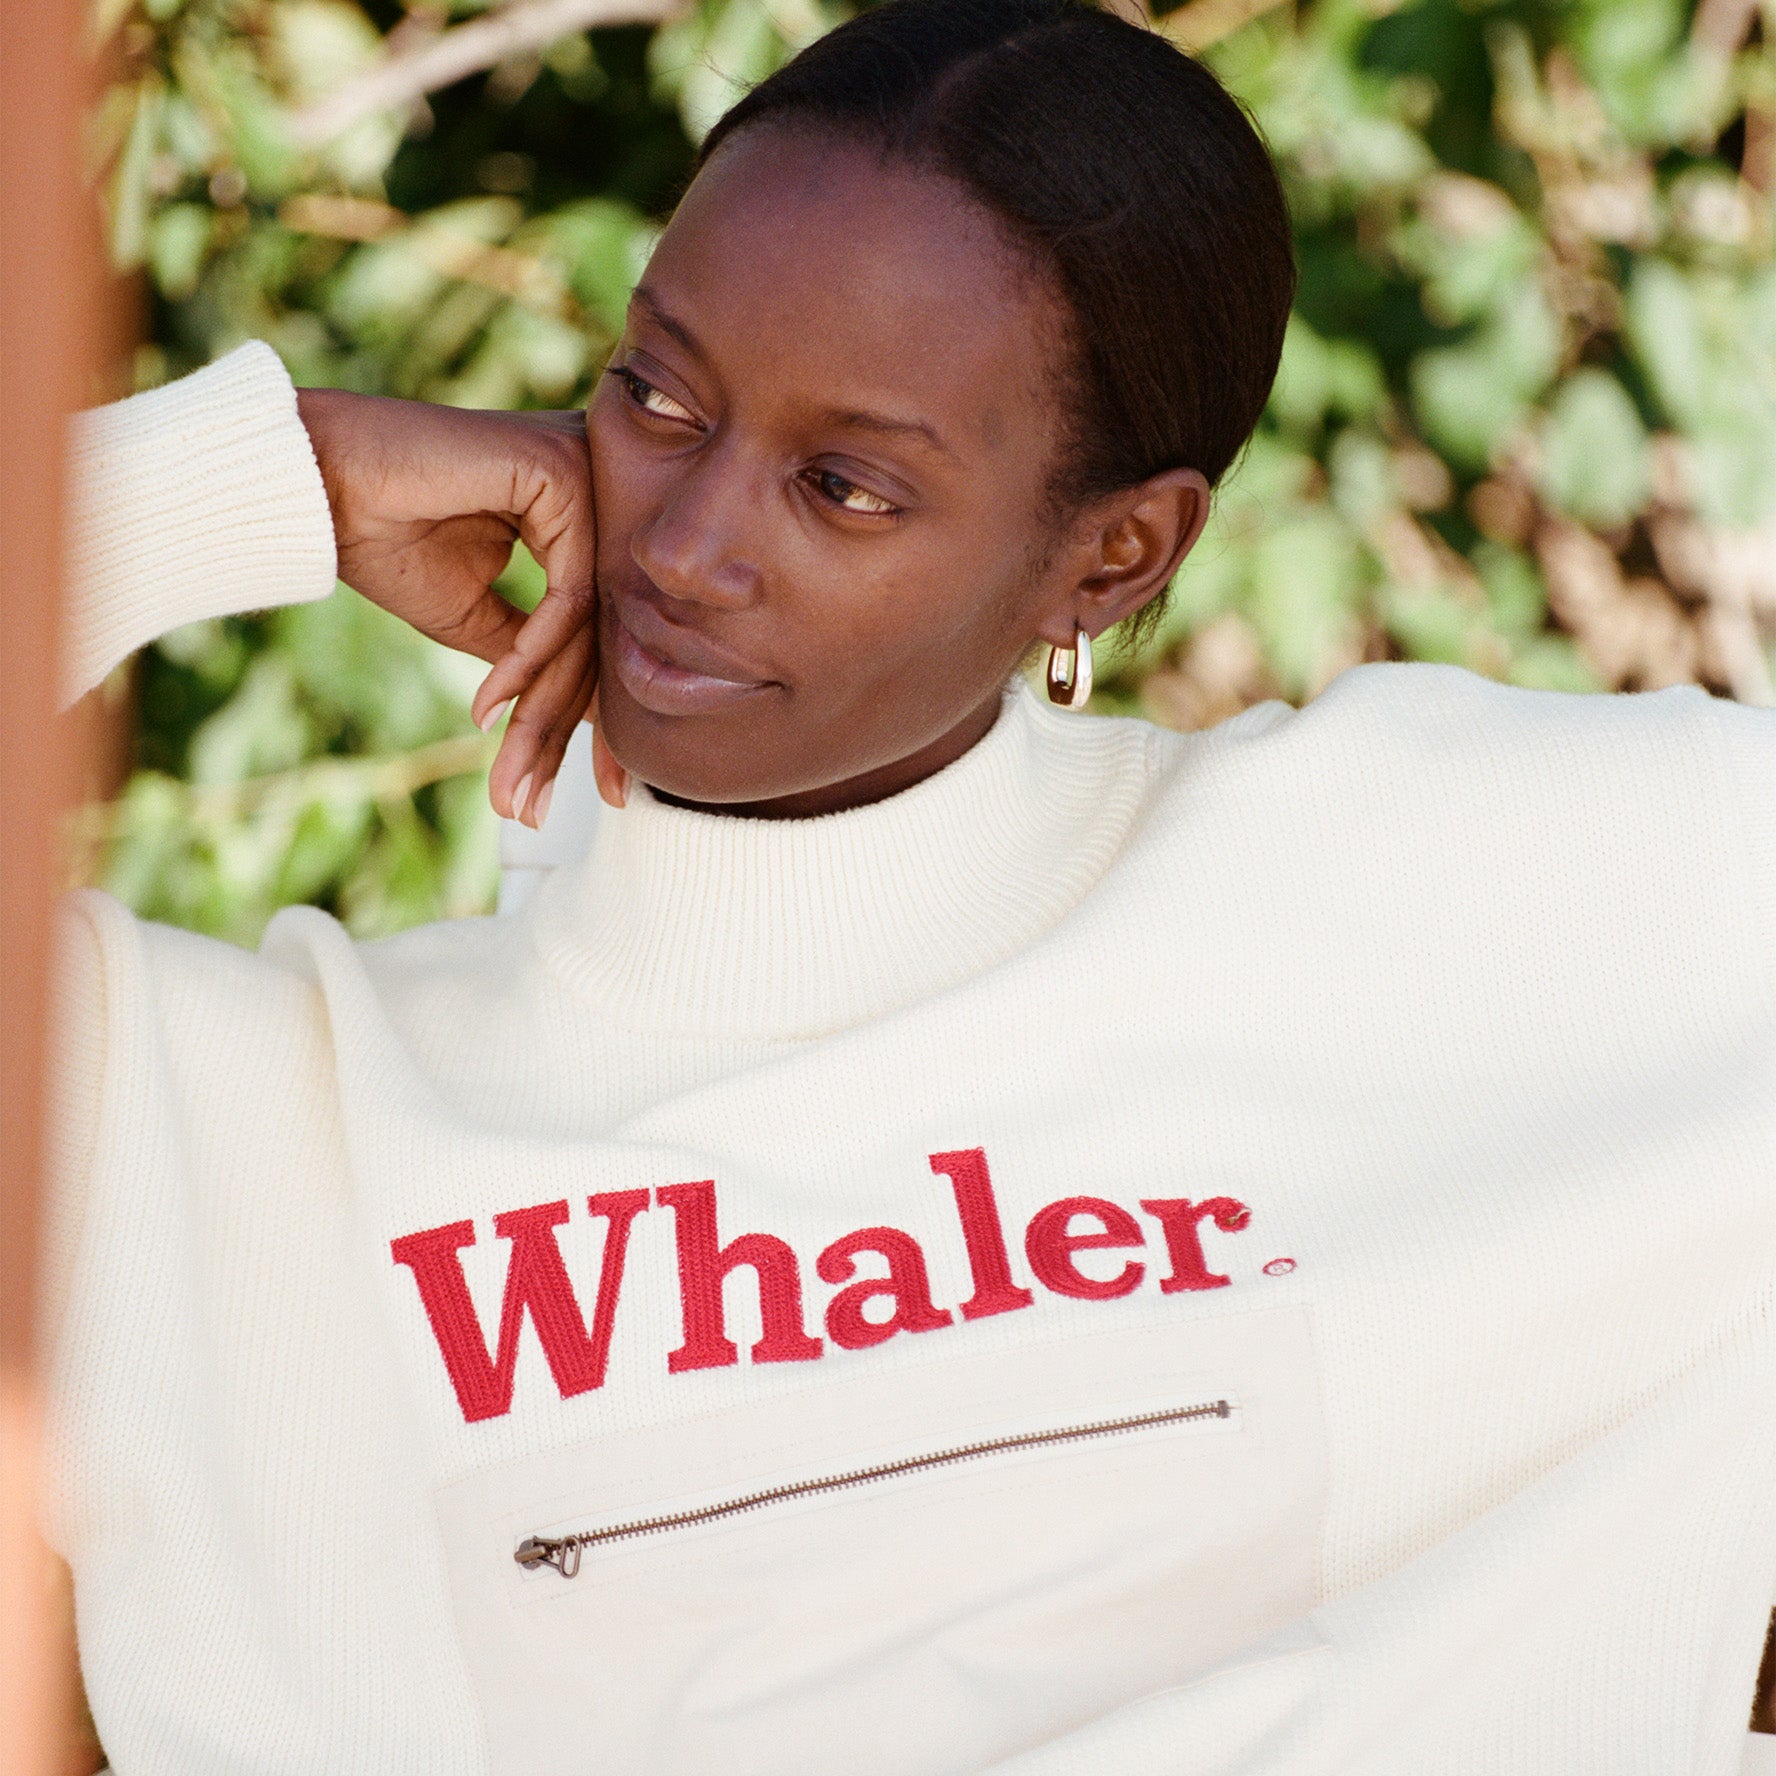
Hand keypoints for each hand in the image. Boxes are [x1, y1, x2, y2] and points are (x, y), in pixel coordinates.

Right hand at [296, 388, 595, 825]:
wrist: (315, 479)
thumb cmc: (385, 539)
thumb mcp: (477, 618)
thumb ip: (538, 656)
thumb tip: (591, 720)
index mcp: (583, 520)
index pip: (605, 633)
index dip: (597, 723)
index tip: (601, 795)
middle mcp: (600, 492)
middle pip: (602, 634)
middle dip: (566, 735)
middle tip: (540, 810)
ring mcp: (588, 477)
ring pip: (588, 624)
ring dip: (539, 712)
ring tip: (509, 780)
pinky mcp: (564, 475)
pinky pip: (567, 592)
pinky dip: (529, 658)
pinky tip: (489, 705)